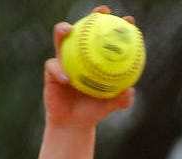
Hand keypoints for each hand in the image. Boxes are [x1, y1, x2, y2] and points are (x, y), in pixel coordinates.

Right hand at [42, 6, 136, 125]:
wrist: (74, 123)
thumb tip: (130, 91)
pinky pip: (53, 67)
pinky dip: (61, 72)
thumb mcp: (110, 105)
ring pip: (61, 39)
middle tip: (102, 12)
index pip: (107, 39)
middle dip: (93, 16)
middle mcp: (79, 55)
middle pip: (84, 29)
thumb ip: (122, 99)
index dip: (118, 27)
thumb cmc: (93, 110)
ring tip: (69, 30)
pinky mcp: (51, 70)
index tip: (129, 21)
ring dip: (63, 31)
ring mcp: (63, 60)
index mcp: (95, 60)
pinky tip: (67, 78)